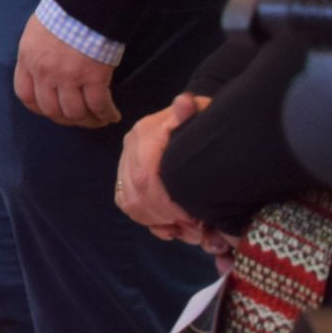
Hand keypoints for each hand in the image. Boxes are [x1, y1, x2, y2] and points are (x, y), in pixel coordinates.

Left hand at [16, 13, 120, 127]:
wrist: (83, 4)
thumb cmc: (61, 13)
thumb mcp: (36, 33)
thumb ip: (37, 55)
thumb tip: (46, 70)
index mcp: (28, 60)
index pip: (26, 96)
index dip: (39, 108)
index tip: (52, 110)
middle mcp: (44, 73)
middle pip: (51, 110)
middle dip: (66, 119)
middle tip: (79, 118)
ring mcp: (68, 78)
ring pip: (75, 113)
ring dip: (88, 120)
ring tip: (98, 118)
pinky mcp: (94, 79)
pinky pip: (99, 106)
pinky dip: (107, 114)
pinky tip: (113, 115)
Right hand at [115, 93, 209, 243]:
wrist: (195, 119)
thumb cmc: (203, 121)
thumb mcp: (204, 113)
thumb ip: (193, 112)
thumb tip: (184, 102)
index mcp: (147, 132)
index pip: (146, 176)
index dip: (167, 203)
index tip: (195, 219)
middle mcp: (131, 146)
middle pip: (136, 194)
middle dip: (166, 218)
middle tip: (197, 230)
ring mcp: (127, 159)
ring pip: (130, 202)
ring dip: (158, 222)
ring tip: (187, 229)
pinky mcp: (127, 172)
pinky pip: (126, 202)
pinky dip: (147, 219)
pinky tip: (170, 225)